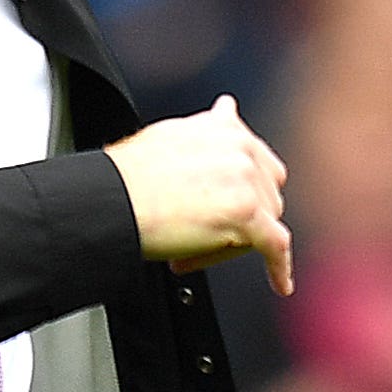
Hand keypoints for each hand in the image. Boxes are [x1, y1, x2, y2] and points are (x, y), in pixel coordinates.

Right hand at [103, 96, 291, 293]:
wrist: (111, 199)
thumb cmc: (130, 176)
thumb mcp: (173, 133)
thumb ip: (210, 128)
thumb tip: (227, 109)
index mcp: (227, 130)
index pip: (260, 166)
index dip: (245, 193)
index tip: (230, 208)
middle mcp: (241, 150)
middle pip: (267, 197)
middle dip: (243, 219)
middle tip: (202, 233)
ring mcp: (246, 181)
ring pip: (267, 223)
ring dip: (238, 243)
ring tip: (193, 248)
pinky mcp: (245, 214)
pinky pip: (275, 246)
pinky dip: (278, 268)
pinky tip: (279, 282)